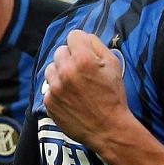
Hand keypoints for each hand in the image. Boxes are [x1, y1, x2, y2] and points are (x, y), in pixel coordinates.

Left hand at [44, 29, 132, 150]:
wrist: (108, 129)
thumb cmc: (113, 96)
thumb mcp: (114, 65)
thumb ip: (97, 45)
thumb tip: (85, 37)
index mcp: (84, 60)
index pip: (73, 35)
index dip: (81, 42)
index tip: (85, 51)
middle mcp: (66, 71)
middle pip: (60, 50)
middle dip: (71, 57)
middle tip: (81, 70)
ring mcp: (55, 87)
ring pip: (51, 67)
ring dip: (61, 72)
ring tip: (74, 83)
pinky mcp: (49, 101)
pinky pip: (49, 86)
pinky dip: (58, 89)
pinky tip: (70, 96)